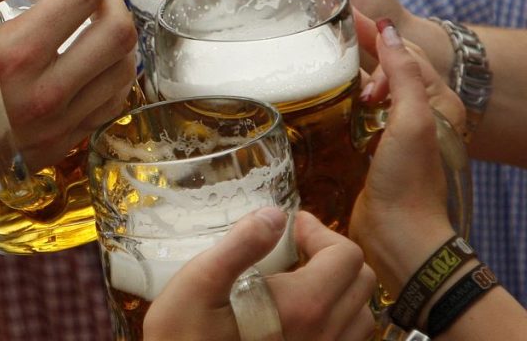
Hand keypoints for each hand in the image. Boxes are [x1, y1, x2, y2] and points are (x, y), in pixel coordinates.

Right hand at [0, 0, 138, 203]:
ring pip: (123, 71)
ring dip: (119, 35)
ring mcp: (59, 124)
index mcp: (15, 56)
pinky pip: (110, 105)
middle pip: (118, 33)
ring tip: (97, 18)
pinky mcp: (61, 145)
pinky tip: (94, 59)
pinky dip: (113, 74)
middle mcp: (47, 92)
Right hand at [144, 209, 375, 340]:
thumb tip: (275, 215)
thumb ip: (240, 245)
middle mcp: (323, 335)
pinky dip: (336, 319)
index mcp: (302, 306)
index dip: (319, 231)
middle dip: (331, 254)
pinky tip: (301, 315)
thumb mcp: (198, 283)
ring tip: (301, 279)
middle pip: (361, 281)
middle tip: (294, 248)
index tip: (288, 229)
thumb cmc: (183, 336)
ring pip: (360, 315)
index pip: (344, 256)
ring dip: (338, 288)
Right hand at [349, 19, 456, 292]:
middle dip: (364, 47)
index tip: (345, 11)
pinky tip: (329, 97)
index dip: (375, 31)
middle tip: (330, 34)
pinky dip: (346, 98)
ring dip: (353, 73)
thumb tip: (388, 30)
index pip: (404, 52)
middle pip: (389, 66)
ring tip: (330, 63)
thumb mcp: (412, 120)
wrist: (398, 235)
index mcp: (435, 102)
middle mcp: (418, 114)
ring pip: (374, 88)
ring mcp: (395, 133)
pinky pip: (361, 113)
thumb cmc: (409, 182)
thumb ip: (402, 74)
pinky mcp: (374, 150)